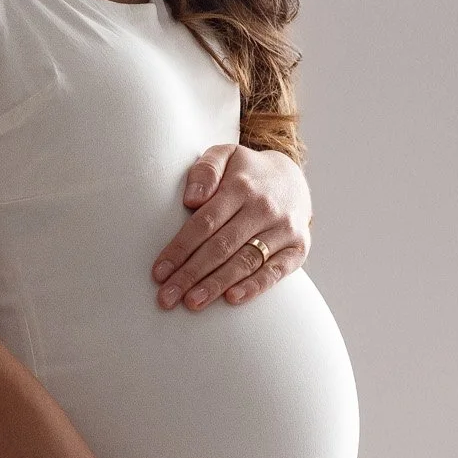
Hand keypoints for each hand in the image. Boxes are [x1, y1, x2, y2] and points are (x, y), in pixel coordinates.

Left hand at [151, 143, 312, 310]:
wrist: (293, 179)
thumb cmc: (246, 173)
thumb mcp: (225, 155)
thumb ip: (205, 169)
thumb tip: (191, 199)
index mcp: (241, 186)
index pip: (205, 222)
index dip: (180, 249)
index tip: (159, 272)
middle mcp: (264, 208)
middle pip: (221, 246)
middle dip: (191, 274)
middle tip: (167, 298)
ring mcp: (284, 229)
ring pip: (245, 261)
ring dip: (217, 284)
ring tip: (192, 302)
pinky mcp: (299, 248)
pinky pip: (276, 272)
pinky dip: (255, 286)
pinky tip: (232, 298)